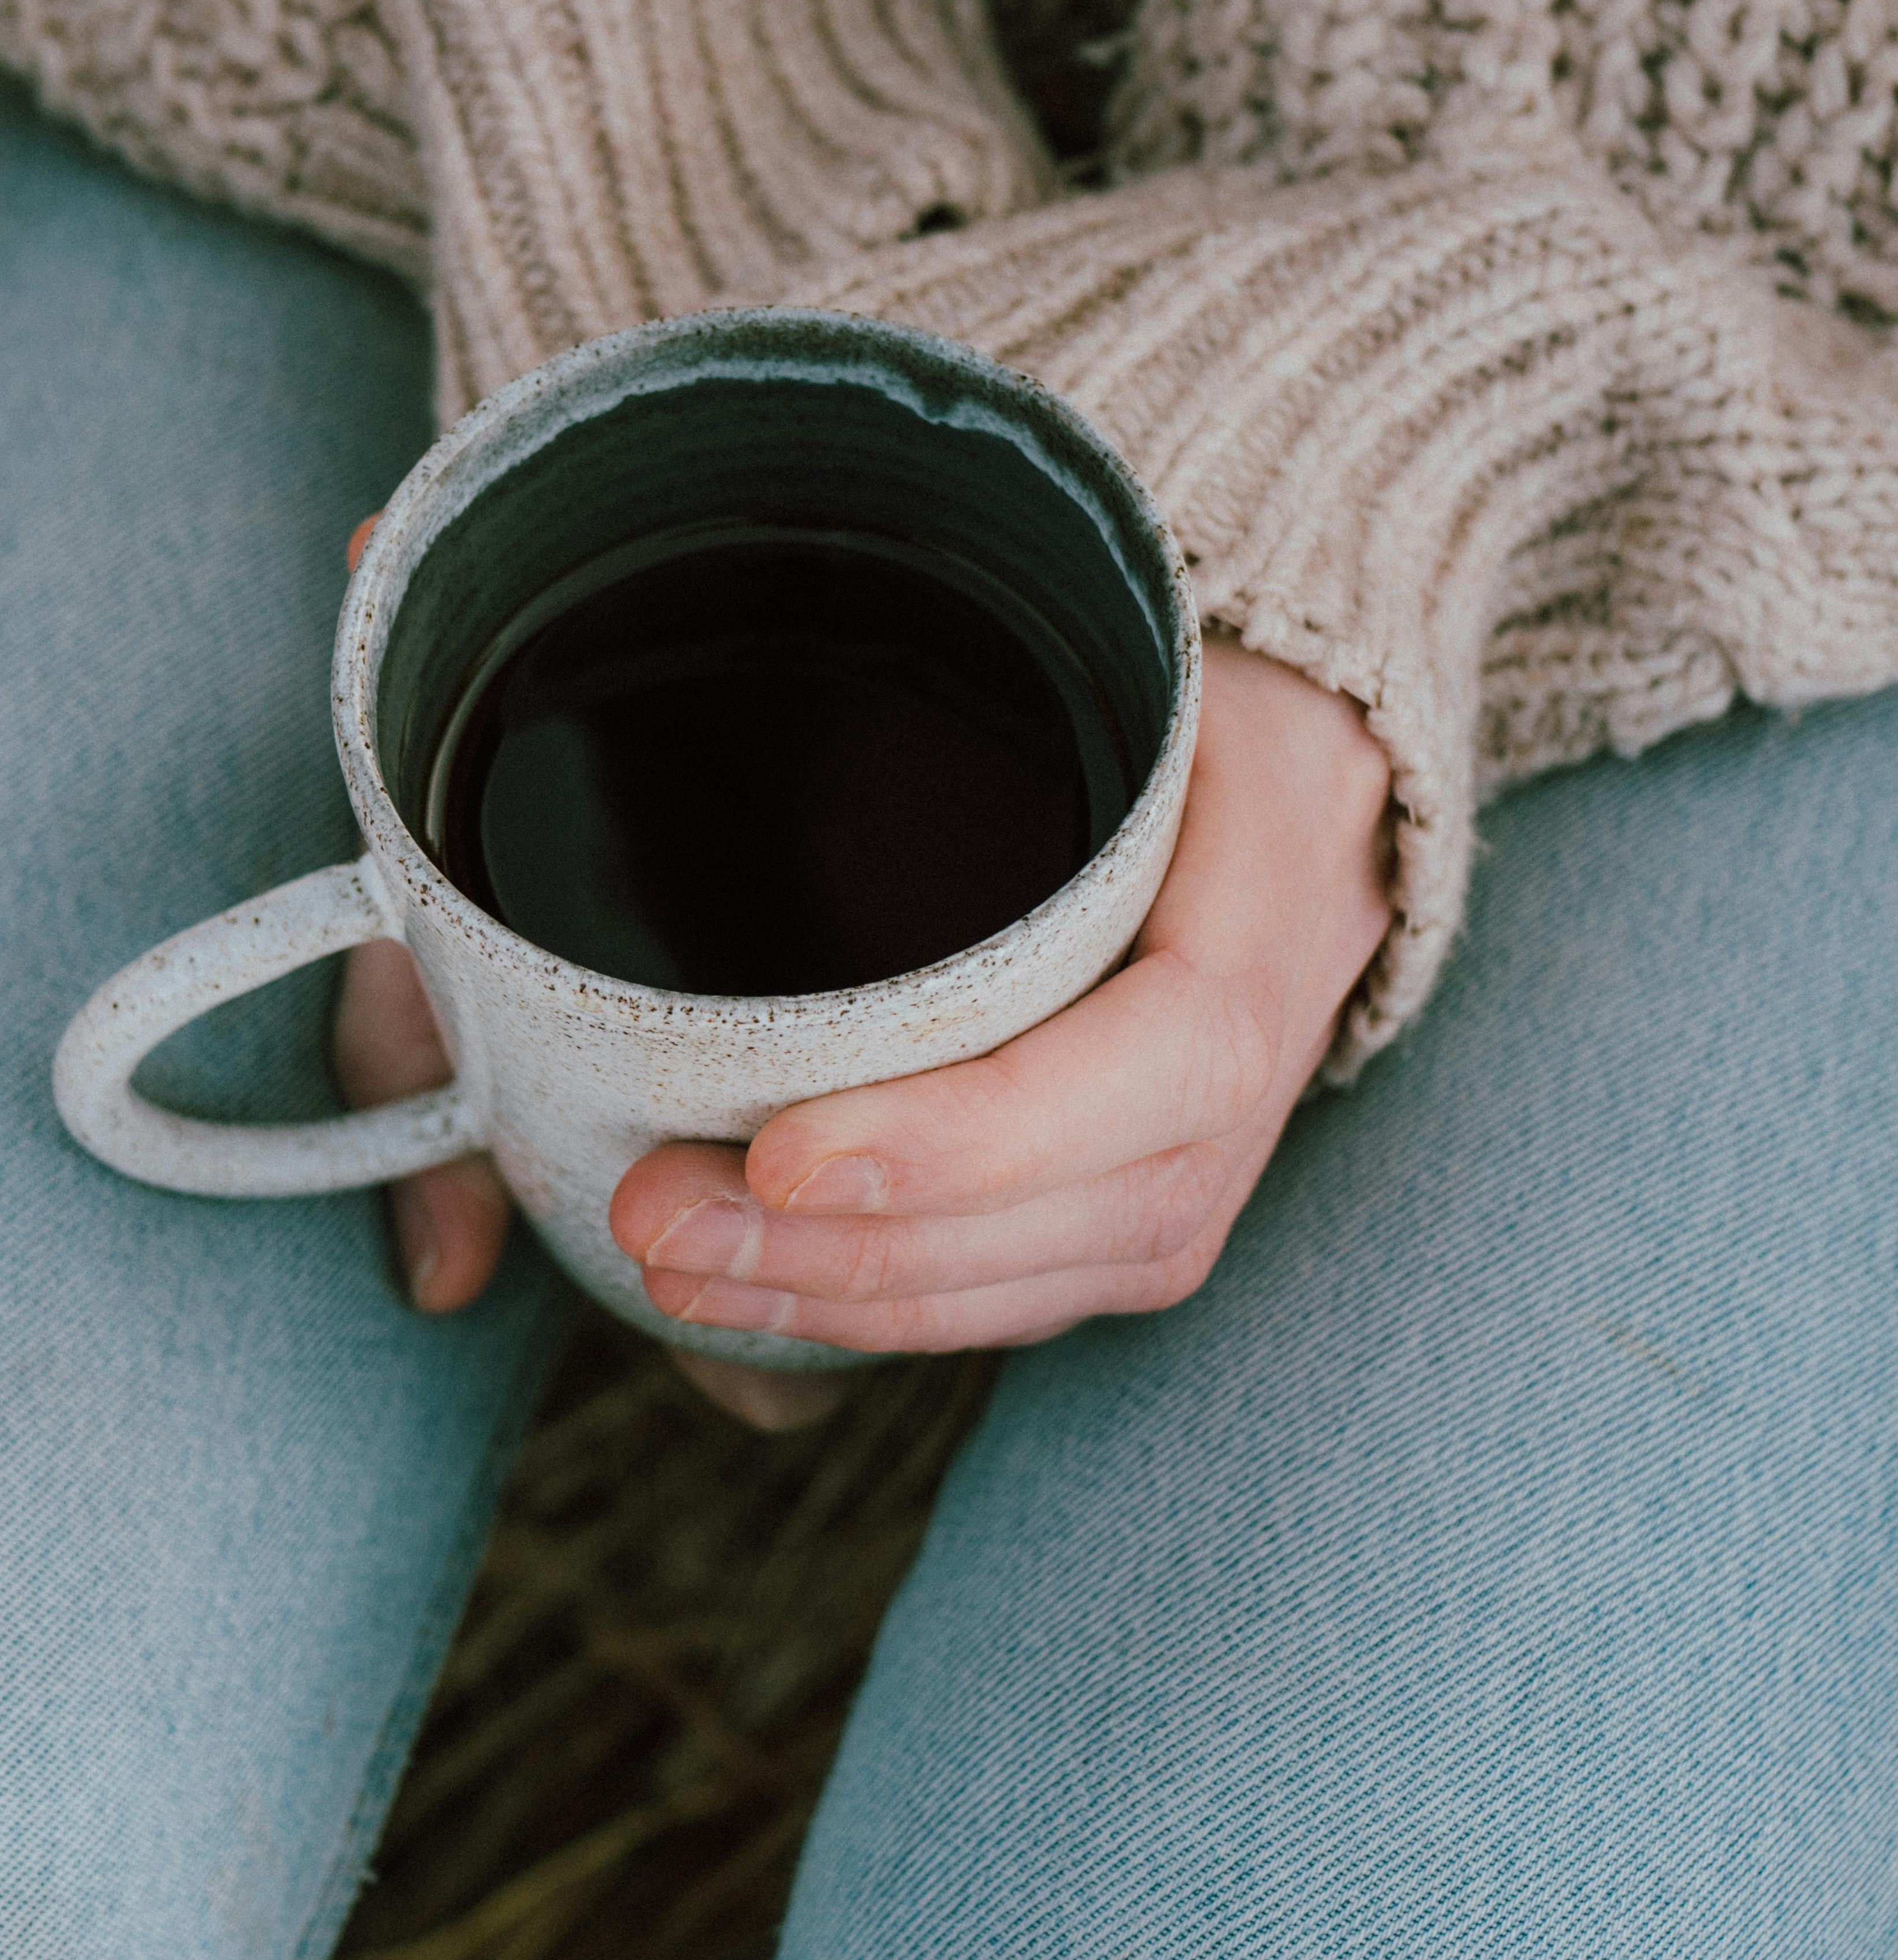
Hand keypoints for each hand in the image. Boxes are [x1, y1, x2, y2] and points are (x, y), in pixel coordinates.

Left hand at [608, 641, 1392, 1397]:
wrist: (1303, 768)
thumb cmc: (1177, 692)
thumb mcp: (1129, 647)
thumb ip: (991, 676)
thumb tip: (824, 669)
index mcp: (1272, 905)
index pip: (1158, 1062)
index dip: (976, 1133)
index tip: (784, 1152)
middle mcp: (1257, 1068)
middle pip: (1074, 1212)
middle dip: (851, 1244)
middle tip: (656, 1218)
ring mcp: (1212, 1161)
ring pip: (1038, 1283)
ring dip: (841, 1296)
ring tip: (672, 1266)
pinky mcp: (1148, 1210)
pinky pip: (1023, 1299)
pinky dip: (881, 1312)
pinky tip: (750, 1295)